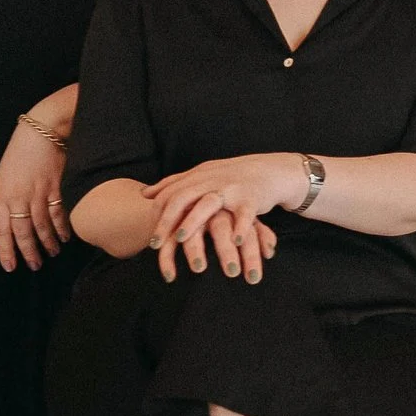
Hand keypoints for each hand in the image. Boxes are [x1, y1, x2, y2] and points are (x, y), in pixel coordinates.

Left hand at [0, 117, 70, 271]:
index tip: (10, 266)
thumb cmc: (19, 153)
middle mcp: (19, 197)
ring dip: (47, 242)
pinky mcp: (56, 187)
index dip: (5, 250)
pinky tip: (65, 237)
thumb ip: (1, 202)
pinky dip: (62, 227)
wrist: (41, 130)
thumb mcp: (3, 176)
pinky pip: (58, 212)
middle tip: (34, 266)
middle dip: (28, 251)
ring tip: (51, 254)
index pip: (1, 229)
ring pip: (42, 225)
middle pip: (23, 231)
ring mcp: (38, 192)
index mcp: (2, 194)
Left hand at [145, 155, 301, 281]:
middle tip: (155, 245)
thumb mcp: (202, 176)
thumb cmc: (232, 178)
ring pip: (208, 203)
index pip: (170, 193)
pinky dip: (240, 228)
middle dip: (166, 221)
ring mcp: (231, 188)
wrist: (271, 170)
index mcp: (198, 176)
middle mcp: (211, 180)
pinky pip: (244, 214)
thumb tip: (144, 194)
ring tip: (181, 239)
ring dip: (192, 221)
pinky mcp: (251, 197)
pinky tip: (234, 242)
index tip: (150, 236)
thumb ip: (174, 184)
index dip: (157, 214)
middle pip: (182, 198)